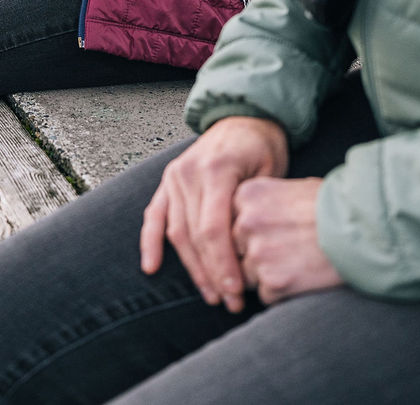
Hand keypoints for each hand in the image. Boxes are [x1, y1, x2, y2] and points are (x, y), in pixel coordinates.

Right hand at [139, 116, 290, 312]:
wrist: (243, 117)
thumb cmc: (263, 146)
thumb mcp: (270, 173)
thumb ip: (252, 209)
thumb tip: (248, 255)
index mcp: (216, 170)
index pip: (213, 229)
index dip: (223, 264)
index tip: (237, 291)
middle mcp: (188, 173)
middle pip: (193, 235)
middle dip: (211, 274)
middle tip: (229, 302)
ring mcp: (173, 177)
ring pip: (175, 232)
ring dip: (191, 268)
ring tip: (210, 294)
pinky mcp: (167, 182)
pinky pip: (153, 215)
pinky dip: (149, 242)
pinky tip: (151, 266)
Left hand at [233, 177, 339, 304]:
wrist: (366, 230)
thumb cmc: (334, 206)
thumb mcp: (291, 188)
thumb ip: (260, 204)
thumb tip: (240, 220)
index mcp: (245, 195)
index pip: (228, 223)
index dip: (247, 233)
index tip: (268, 235)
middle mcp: (245, 223)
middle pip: (234, 251)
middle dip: (254, 256)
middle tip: (286, 251)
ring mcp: (257, 254)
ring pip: (247, 276)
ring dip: (267, 276)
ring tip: (298, 262)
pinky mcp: (273, 282)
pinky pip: (266, 295)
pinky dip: (283, 292)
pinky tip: (305, 276)